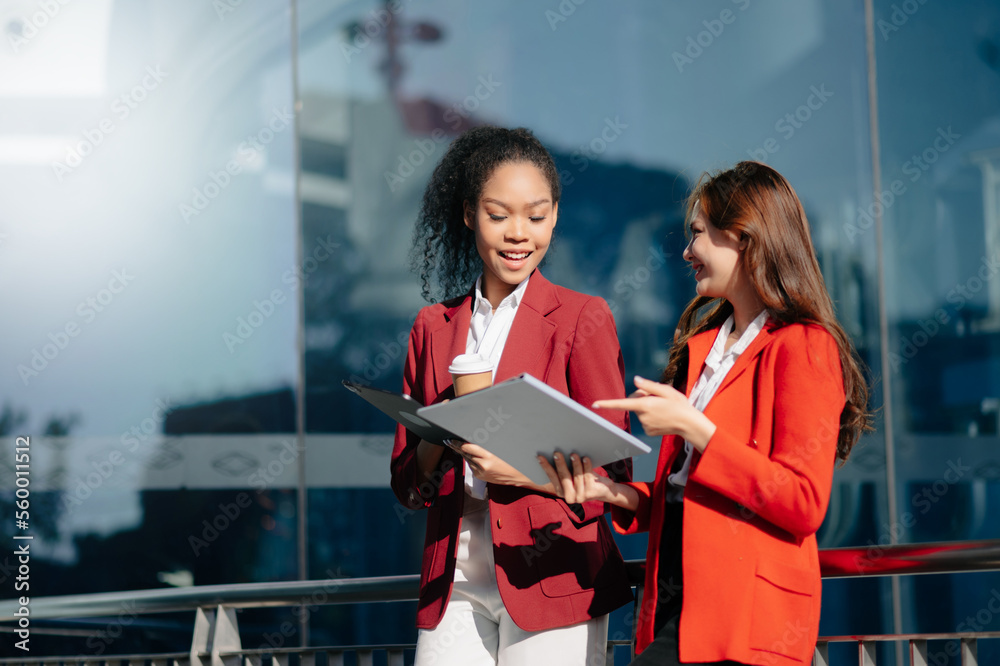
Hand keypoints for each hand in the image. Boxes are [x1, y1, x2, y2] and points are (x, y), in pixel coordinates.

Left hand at [446, 440, 555, 492]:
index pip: (468, 447)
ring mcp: (482, 473)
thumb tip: (474, 436)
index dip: (459, 443)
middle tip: (452, 440)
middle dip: (460, 447)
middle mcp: (483, 465)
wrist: (521, 477)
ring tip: (467, 448)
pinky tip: (476, 457)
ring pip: (468, 460)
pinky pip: (472, 466)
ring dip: (467, 454)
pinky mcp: (481, 477)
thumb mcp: (502, 447)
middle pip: (466, 453)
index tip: (451, 439)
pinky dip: (472, 460)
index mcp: (489, 456)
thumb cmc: (514, 459)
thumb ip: (488, 443)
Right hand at [538, 452, 638, 509]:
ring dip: (575, 464)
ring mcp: (581, 496)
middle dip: (560, 464)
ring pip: (577, 476)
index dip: (546, 467)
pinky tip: (585, 458)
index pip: (552, 478)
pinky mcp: (591, 492)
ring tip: (573, 454)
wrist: (604, 490)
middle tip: (557, 453)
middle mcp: (569, 497)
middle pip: (563, 477)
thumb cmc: (585, 480)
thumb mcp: (573, 477)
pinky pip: (588, 476)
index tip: (540, 457)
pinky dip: (586, 466)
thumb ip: (565, 470)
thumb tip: (555, 453)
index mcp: (561, 492)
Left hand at [593, 376, 715, 451]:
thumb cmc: (679, 405)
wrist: (689, 424)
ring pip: (640, 410)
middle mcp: (642, 416)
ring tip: (663, 408)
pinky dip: (651, 415)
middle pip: (634, 401)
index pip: (622, 403)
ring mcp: (644, 425)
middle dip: (642, 397)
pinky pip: (644, 419)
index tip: (594, 404)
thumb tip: (635, 380)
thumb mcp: (666, 390)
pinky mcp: (648, 431)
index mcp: (645, 405)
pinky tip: (662, 416)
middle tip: (659, 398)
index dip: (607, 404)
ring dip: (647, 406)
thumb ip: (649, 385)